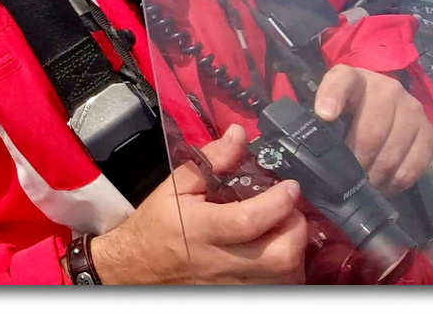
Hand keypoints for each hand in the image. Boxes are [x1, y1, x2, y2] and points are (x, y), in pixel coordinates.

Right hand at [87, 125, 307, 284]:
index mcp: (199, 228)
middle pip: (279, 257)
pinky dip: (286, 271)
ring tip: (282, 230)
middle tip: (289, 211)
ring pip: (285, 277)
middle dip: (295, 229)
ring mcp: (230, 287)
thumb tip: (240, 134)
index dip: (278, 202)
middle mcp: (218, 262)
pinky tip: (275, 252)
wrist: (137, 267)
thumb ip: (212, 160)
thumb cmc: (158, 224)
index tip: (290, 187)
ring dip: (294, 250)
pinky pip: (278, 289)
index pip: (249, 220)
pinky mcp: (237, 298)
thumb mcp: (175, 186)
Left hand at [313, 65, 432, 194]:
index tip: (325, 116)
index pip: (341, 82)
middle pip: (371, 133)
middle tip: (348, 180)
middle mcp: (387, 88)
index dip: (332, 97)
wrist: (384, 101)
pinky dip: (397, 182)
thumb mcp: (329, 105)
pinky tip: (384, 185)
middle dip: (357, 162)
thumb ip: (318, 121)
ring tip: (365, 186)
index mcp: (353, 78)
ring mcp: (412, 108)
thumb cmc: (349, 107)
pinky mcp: (429, 130)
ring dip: (376, 176)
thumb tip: (314, 149)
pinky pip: (414, 165)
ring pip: (393, 153)